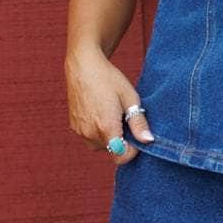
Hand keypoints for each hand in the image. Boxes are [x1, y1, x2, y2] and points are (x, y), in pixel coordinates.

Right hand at [65, 49, 154, 164]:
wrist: (83, 66)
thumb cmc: (109, 79)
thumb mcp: (130, 98)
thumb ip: (139, 123)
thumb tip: (148, 140)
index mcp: (106, 127)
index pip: (121, 156)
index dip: (133, 150)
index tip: (136, 134)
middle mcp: (90, 133)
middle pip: (112, 150)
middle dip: (122, 140)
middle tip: (124, 118)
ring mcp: (80, 131)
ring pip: (101, 145)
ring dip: (110, 136)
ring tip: (112, 113)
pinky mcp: (74, 127)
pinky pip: (90, 138)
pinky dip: (98, 131)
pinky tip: (101, 112)